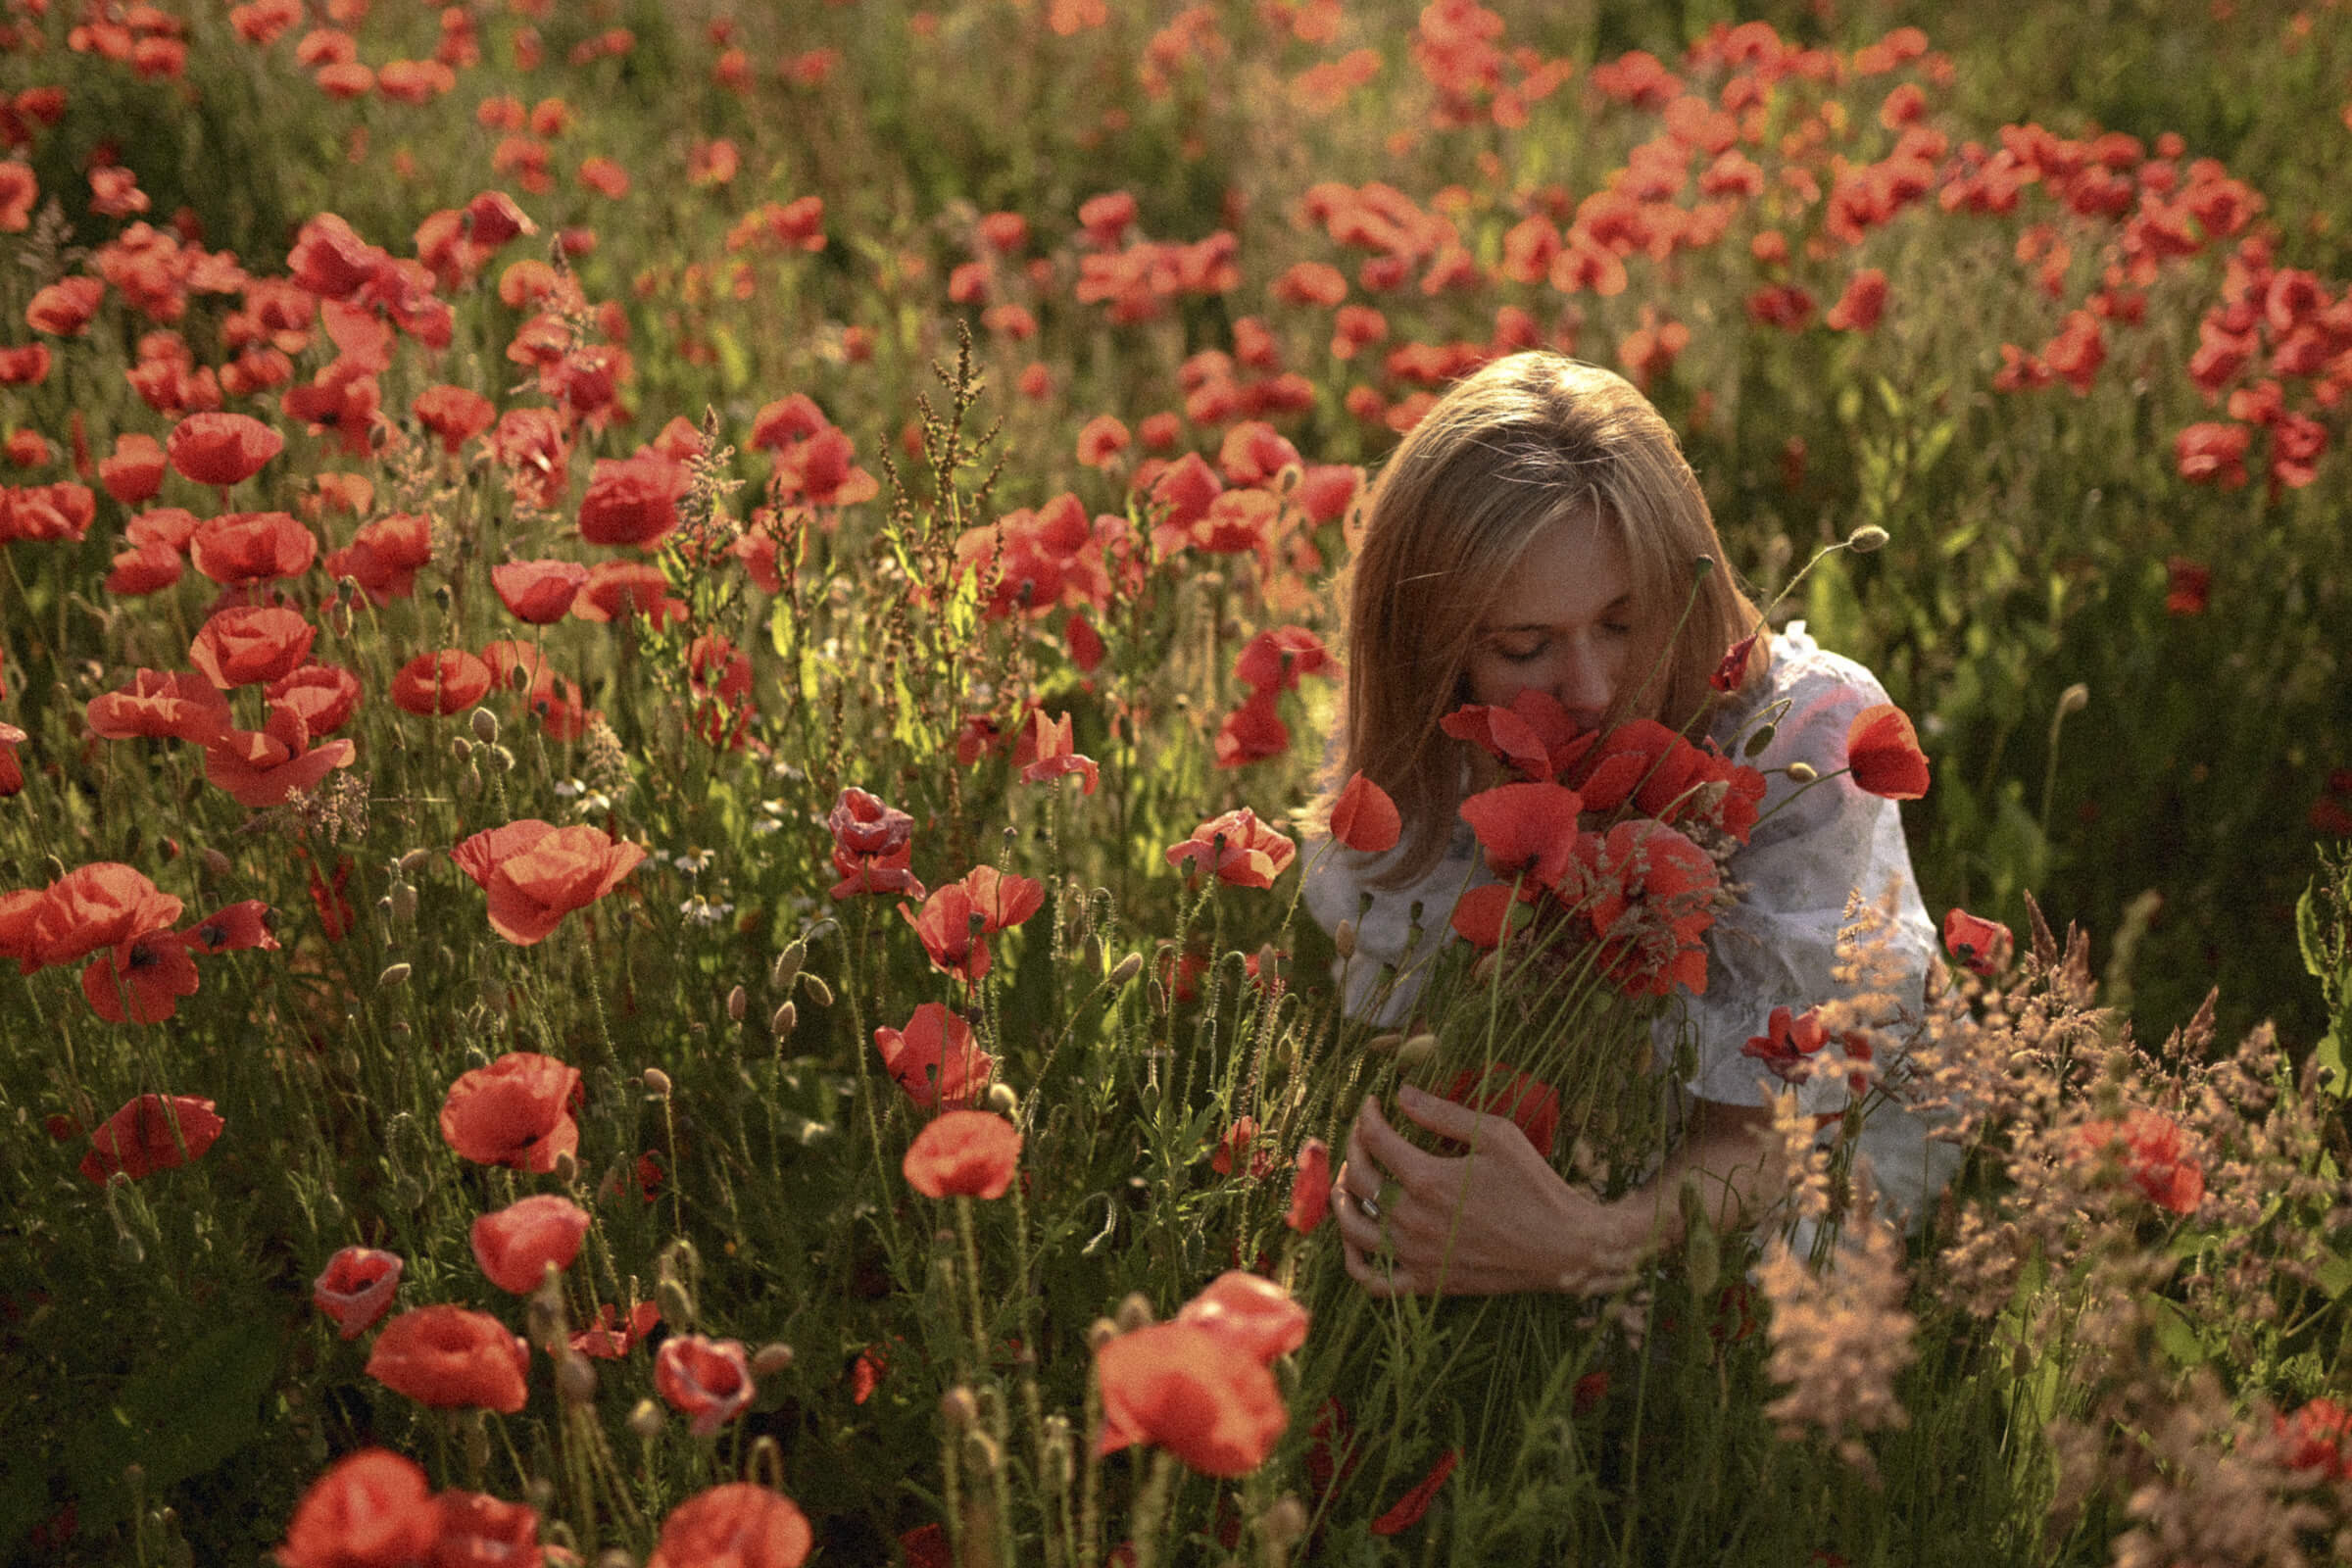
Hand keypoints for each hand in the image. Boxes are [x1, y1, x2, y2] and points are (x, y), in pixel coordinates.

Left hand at [1329, 1085, 1642, 1297]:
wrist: (1564, 1247)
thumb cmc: (1534, 1186)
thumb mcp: (1496, 1135)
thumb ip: (1443, 1112)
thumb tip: (1401, 1093)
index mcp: (1428, 1179)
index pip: (1375, 1140)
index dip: (1368, 1116)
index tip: (1374, 1104)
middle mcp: (1413, 1219)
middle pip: (1357, 1179)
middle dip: (1352, 1148)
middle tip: (1363, 1136)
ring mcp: (1416, 1256)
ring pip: (1353, 1229)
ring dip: (1341, 1200)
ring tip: (1347, 1181)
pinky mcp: (1427, 1283)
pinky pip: (1373, 1281)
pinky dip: (1354, 1261)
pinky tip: (1356, 1240)